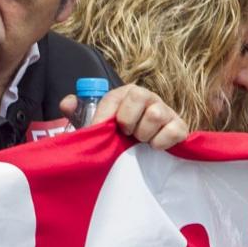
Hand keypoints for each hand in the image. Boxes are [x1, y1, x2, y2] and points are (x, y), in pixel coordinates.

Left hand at [59, 84, 187, 149]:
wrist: (144, 152)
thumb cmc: (118, 136)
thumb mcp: (98, 125)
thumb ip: (80, 114)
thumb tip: (67, 103)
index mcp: (127, 93)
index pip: (115, 96)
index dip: (105, 115)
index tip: (100, 129)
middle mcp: (149, 98)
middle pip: (140, 96)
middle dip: (128, 120)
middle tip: (125, 135)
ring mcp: (167, 112)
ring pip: (156, 114)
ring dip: (144, 133)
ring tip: (138, 143)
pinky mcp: (181, 128)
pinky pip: (174, 131)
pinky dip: (161, 142)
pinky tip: (154, 148)